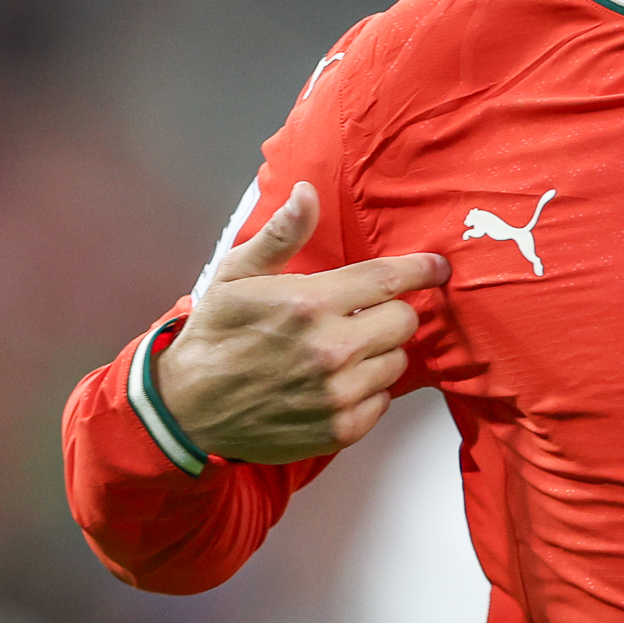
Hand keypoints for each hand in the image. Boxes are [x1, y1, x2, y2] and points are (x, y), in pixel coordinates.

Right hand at [155, 182, 448, 464]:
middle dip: (388, 312)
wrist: (187, 410)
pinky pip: (383, 401)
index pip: (387, 279)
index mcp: (308, 303)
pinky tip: (336, 383)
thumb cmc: (213, 337)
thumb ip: (281, 234)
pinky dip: (368, 391)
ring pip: (397, 361)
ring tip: (341, 351)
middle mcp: (330, 350)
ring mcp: (338, 394)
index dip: (420, 270)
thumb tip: (308, 192)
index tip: (436, 268)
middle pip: (403, 320)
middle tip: (360, 315)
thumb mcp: (237, 275)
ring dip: (378, 352)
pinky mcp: (340, 430)